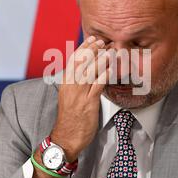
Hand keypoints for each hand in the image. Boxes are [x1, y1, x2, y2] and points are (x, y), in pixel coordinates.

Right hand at [50, 36, 111, 161]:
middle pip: (81, 63)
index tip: (91, 39)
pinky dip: (104, 76)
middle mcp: (71, 86)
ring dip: (101, 60)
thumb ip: (76, 84)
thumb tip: (86, 72)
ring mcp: (79, 95)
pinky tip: (112, 69)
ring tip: (110, 51)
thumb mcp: (69, 97)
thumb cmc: (69, 118)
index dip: (83, 48)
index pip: (73, 60)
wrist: (66, 137)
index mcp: (65, 83)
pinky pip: (97, 86)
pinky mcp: (88, 104)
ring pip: (90, 72)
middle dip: (92, 50)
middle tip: (102, 41)